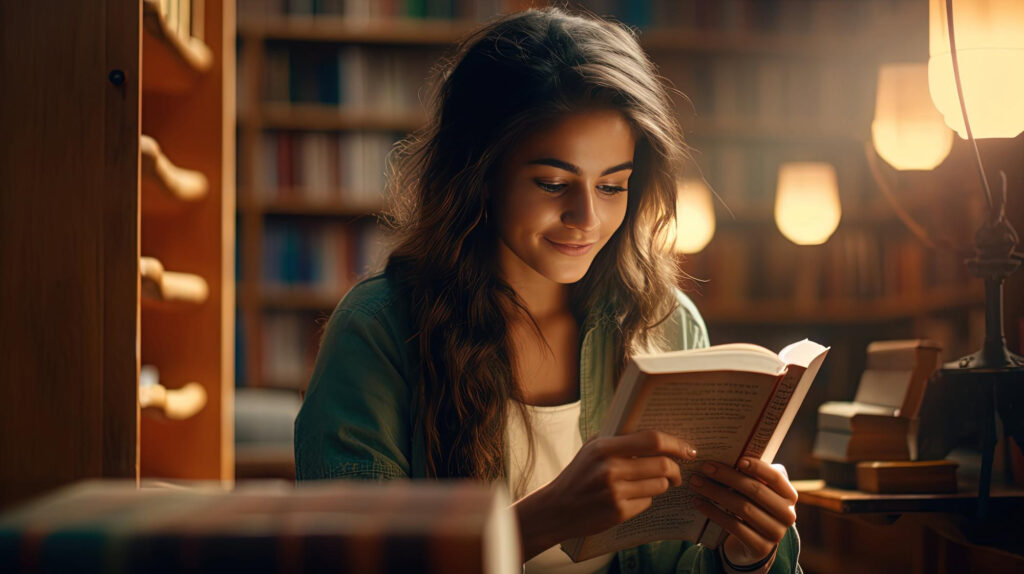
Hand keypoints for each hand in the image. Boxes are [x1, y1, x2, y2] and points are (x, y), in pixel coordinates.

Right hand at [513, 430, 696, 559]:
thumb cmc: (578, 474)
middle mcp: (610, 469)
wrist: (557, 508)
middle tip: (677, 473)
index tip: (688, 449)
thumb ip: (620, 440)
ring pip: (659, 485)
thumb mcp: (592, 449)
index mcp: (604, 448)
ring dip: (661, 484)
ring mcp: (615, 493)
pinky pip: (648, 503)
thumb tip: (658, 436)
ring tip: (647, 483)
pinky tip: (630, 498)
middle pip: (663, 465)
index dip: (676, 444)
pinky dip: (645, 500)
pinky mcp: (619, 512)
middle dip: (676, 470)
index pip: (652, 440)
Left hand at [689, 458, 796, 567]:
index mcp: (789, 496)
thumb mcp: (756, 493)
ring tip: (696, 483)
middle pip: (755, 491)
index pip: (776, 477)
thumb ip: (751, 476)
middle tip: (704, 467)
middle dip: (727, 476)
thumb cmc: (753, 508)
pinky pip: (733, 526)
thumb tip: (727, 453)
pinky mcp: (760, 548)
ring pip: (742, 508)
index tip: (738, 458)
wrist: (753, 546)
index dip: (758, 467)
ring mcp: (775, 533)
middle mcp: (787, 515)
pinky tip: (699, 503)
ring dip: (715, 492)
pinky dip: (713, 512)